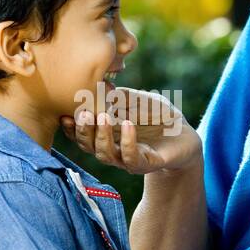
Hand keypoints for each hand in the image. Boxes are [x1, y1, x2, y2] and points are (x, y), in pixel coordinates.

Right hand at [59, 86, 200, 174]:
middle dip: (83, 131)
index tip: (65, 113)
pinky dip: (127, 140)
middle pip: (88, 146)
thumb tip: (100, 86)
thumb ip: (119, 96)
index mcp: (106, 134)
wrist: (185, 135)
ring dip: (102, 136)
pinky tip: (127, 124)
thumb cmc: (157, 116)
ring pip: (105, 154)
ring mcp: (128, 159)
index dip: (71, 127)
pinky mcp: (146, 163)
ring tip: (102, 116)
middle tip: (83, 113)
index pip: (82, 134)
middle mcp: (113, 149)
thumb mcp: (137, 100)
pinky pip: (132, 157)